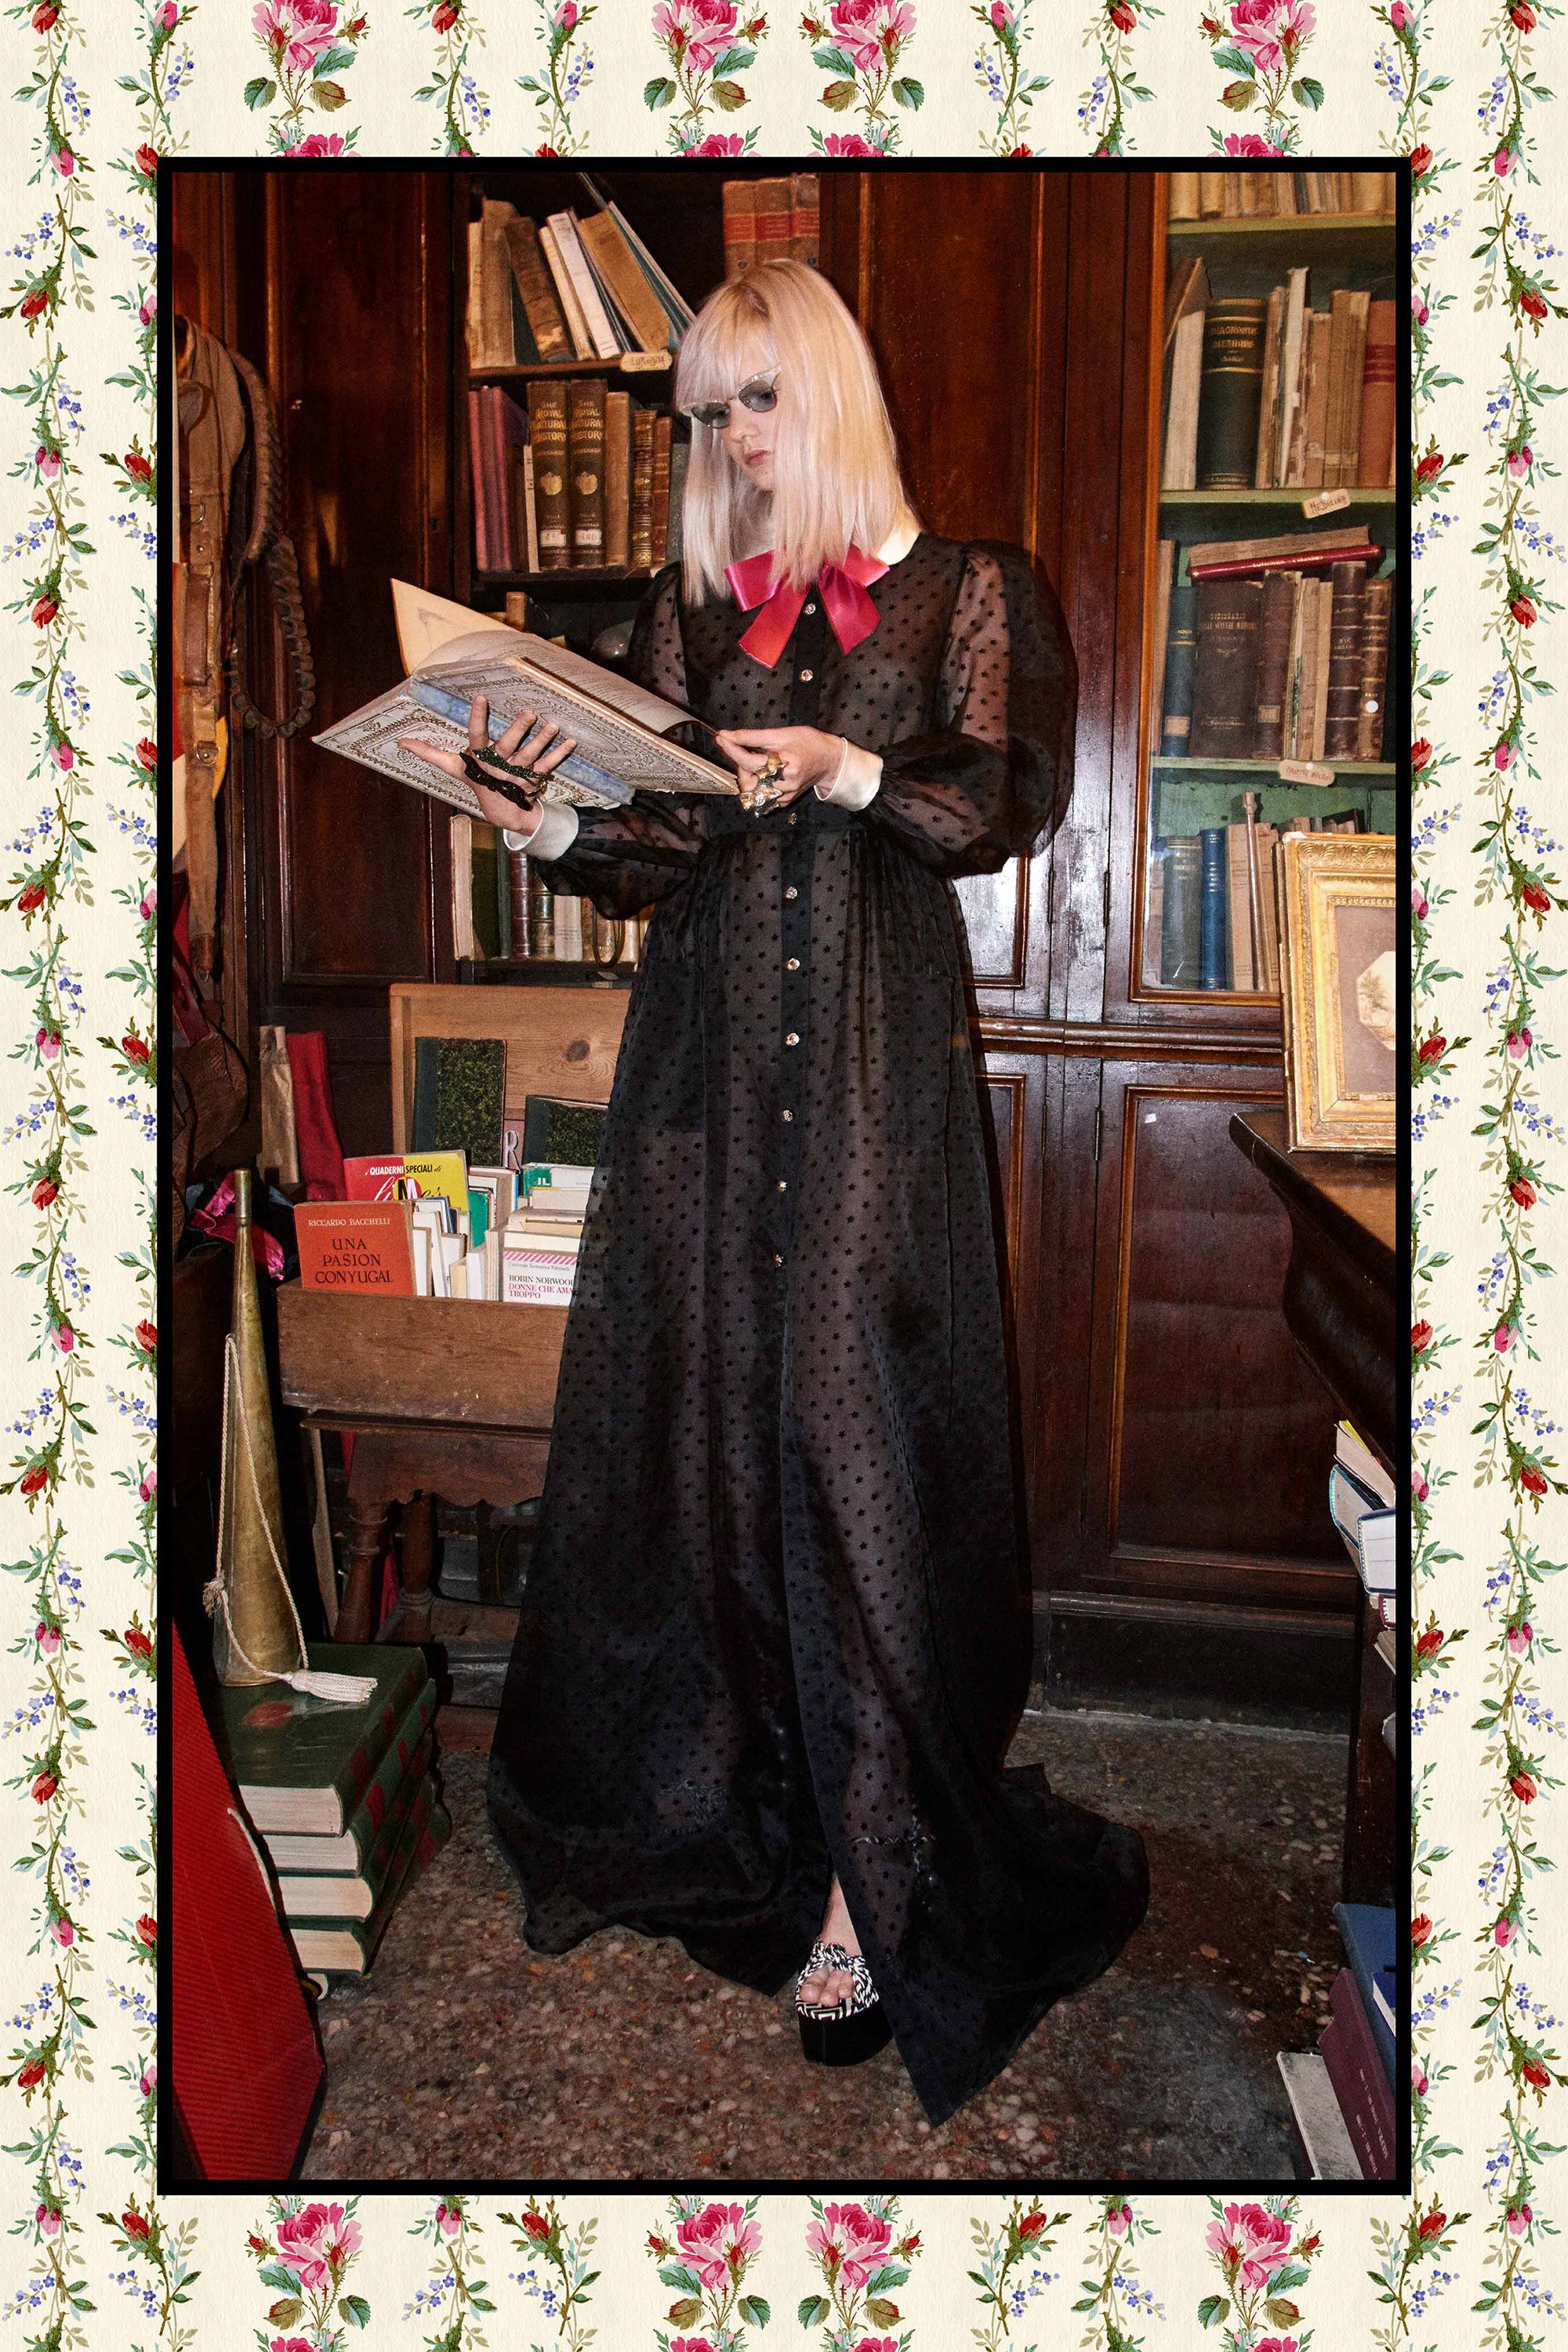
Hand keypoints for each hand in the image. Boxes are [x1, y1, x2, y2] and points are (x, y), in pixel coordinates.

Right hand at [398, 695, 577, 834]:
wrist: (501, 812)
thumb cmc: (477, 780)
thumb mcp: (454, 768)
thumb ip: (430, 753)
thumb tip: (402, 742)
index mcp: (480, 760)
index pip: (476, 737)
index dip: (478, 718)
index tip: (481, 698)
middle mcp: (499, 766)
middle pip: (508, 746)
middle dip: (518, 730)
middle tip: (530, 712)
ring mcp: (518, 773)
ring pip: (531, 755)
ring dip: (543, 740)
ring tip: (553, 725)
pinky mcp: (534, 779)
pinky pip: (548, 766)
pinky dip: (561, 754)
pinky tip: (572, 741)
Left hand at [713, 724, 842, 811]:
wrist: (829, 760)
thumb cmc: (807, 742)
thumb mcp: (781, 734)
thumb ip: (751, 737)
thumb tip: (726, 735)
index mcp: (786, 764)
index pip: (749, 761)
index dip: (732, 750)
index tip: (721, 738)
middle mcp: (786, 783)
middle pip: (747, 782)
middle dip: (741, 767)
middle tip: (749, 754)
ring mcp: (785, 795)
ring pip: (752, 793)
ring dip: (748, 778)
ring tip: (758, 765)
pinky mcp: (785, 802)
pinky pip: (761, 798)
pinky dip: (757, 786)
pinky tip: (766, 775)